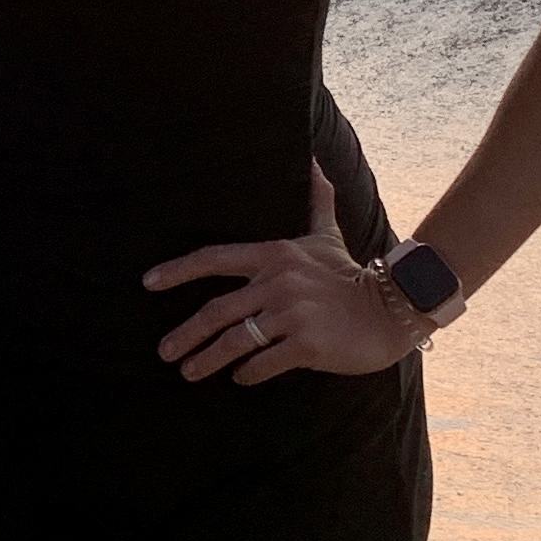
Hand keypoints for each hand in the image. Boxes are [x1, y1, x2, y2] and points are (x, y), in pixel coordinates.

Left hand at [145, 163, 417, 386]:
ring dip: (207, 360)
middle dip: (186, 334)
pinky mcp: (307, 344)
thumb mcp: (328, 235)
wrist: (391, 310)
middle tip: (165, 352)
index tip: (149, 282)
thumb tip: (313, 162)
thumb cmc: (350, 275)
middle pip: (217, 311)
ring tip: (189, 373)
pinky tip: (240, 378)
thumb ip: (317, 200)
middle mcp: (279, 282)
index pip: (215, 257)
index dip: (178, 270)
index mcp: (275, 255)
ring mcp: (293, 314)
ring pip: (236, 340)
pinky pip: (264, 362)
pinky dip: (247, 373)